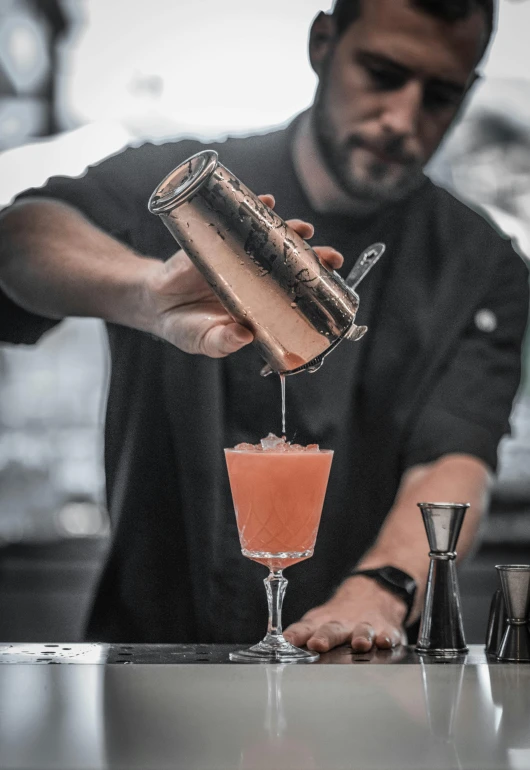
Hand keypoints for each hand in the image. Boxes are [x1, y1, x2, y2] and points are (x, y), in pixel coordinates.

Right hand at [146, 195, 342, 356]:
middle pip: (291, 263)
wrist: (155, 304)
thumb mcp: (205, 340)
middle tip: (331, 257)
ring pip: (270, 239)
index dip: (314, 288)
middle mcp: (254, 277)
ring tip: (304, 229)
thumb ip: (222, 342)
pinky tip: (267, 200)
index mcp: (259, 303)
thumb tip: (243, 336)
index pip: (293, 293)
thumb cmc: (186, 327)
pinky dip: (254, 206)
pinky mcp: (217, 238)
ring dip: (290, 230)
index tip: (332, 286)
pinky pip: (238, 218)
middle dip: (314, 258)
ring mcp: (237, 256)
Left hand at [283, 576, 407, 653]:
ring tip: (359, 643)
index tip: (288, 640)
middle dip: (324, 637)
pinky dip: (388, 638)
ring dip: (361, 636)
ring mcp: (365, 625)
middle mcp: (343, 624)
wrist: (373, 590)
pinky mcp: (386, 629)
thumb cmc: (342, 614)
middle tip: (317, 644)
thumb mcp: (320, 620)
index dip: (296, 634)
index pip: (305, 628)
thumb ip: (303, 633)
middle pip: (332, 630)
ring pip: (362, 631)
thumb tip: (281, 644)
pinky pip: (389, 634)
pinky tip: (386, 642)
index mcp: (323, 623)